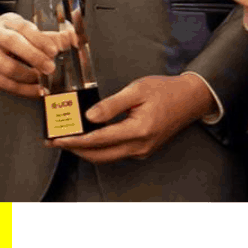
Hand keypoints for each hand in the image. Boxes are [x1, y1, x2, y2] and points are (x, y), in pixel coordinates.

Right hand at [0, 13, 57, 99]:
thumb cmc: (3, 37)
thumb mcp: (22, 30)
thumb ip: (47, 36)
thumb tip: (72, 38)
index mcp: (7, 22)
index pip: (24, 28)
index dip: (40, 39)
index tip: (54, 50)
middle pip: (15, 44)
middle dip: (35, 57)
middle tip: (50, 67)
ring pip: (10, 68)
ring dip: (30, 76)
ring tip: (43, 78)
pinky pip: (8, 85)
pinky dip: (25, 90)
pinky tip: (37, 90)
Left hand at [47, 74, 216, 163]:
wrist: (191, 99)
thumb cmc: (166, 90)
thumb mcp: (137, 89)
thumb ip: (112, 104)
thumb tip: (90, 117)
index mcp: (138, 130)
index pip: (98, 140)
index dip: (75, 140)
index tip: (58, 139)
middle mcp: (139, 146)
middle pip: (99, 155)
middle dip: (75, 150)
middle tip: (56, 141)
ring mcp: (142, 150)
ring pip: (106, 157)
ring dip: (86, 151)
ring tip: (69, 140)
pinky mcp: (143, 149)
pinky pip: (116, 154)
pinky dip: (100, 149)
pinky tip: (90, 139)